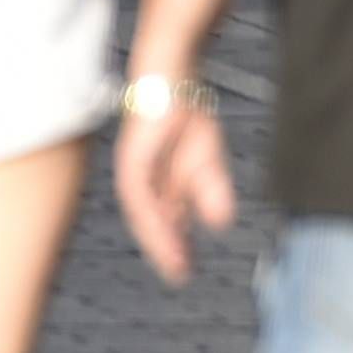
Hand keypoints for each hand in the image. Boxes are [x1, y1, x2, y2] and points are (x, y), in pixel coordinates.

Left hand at [115, 85, 233, 282]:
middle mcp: (143, 180)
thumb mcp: (205, 158)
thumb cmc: (185, 112)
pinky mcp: (132, 158)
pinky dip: (151, 213)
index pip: (163, 222)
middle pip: (150, 224)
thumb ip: (210, 190)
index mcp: (159, 183)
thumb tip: (221, 224)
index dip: (174, 246)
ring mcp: (135, 170)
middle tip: (180, 276)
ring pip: (142, 215)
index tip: (186, 271)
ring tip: (174, 262)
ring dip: (157, 239)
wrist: (172, 76)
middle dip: (165, 251)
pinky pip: (138, 193)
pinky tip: (164, 229)